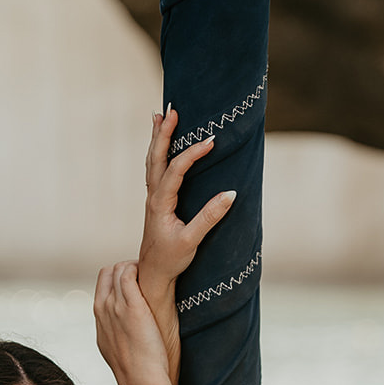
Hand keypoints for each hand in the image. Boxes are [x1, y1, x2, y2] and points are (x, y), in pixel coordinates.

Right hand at [93, 260, 175, 384]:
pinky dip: (140, 268)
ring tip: (155, 275)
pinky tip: (157, 275)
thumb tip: (129, 330)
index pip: (103, 283)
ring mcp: (114, 306)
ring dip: (137, 266)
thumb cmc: (137, 371)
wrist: (140, 382)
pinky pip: (128, 272)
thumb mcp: (118, 349)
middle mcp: (102, 309)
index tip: (138, 282)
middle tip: (149, 276)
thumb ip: (119, 332)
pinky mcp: (131, 305)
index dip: (119, 277)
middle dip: (128, 268)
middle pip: (108, 272)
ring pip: (118, 269)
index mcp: (99, 318)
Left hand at [139, 107, 235, 304]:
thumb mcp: (192, 240)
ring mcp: (153, 198)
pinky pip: (155, 170)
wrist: (152, 274)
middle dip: (164, 133)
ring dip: (157, 138)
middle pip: (156, 158)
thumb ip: (210, 217)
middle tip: (171, 110)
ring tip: (160, 115)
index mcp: (160, 204)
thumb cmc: (171, 259)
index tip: (211, 141)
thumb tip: (231, 194)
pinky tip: (160, 143)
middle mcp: (153, 197)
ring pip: (153, 161)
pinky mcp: (157, 202)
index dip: (192, 154)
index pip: (175, 170)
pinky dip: (157, 152)